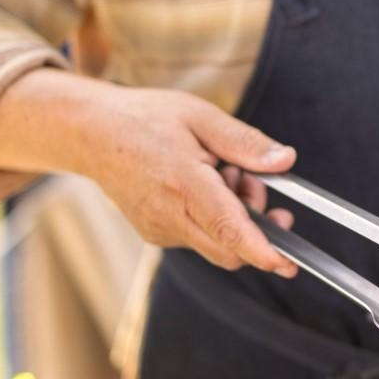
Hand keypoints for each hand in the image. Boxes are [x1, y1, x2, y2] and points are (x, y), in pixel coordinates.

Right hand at [77, 86, 300, 274]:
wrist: (91, 134)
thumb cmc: (145, 119)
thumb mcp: (201, 116)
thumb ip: (245, 142)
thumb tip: (285, 161)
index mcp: (184, 184)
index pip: (229, 230)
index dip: (262, 251)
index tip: (287, 262)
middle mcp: (169, 216)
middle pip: (229, 248)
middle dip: (257, 222)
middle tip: (249, 177)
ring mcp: (160, 230)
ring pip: (217, 243)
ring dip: (235, 215)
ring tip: (221, 170)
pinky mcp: (156, 234)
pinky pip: (200, 236)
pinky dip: (215, 216)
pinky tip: (204, 182)